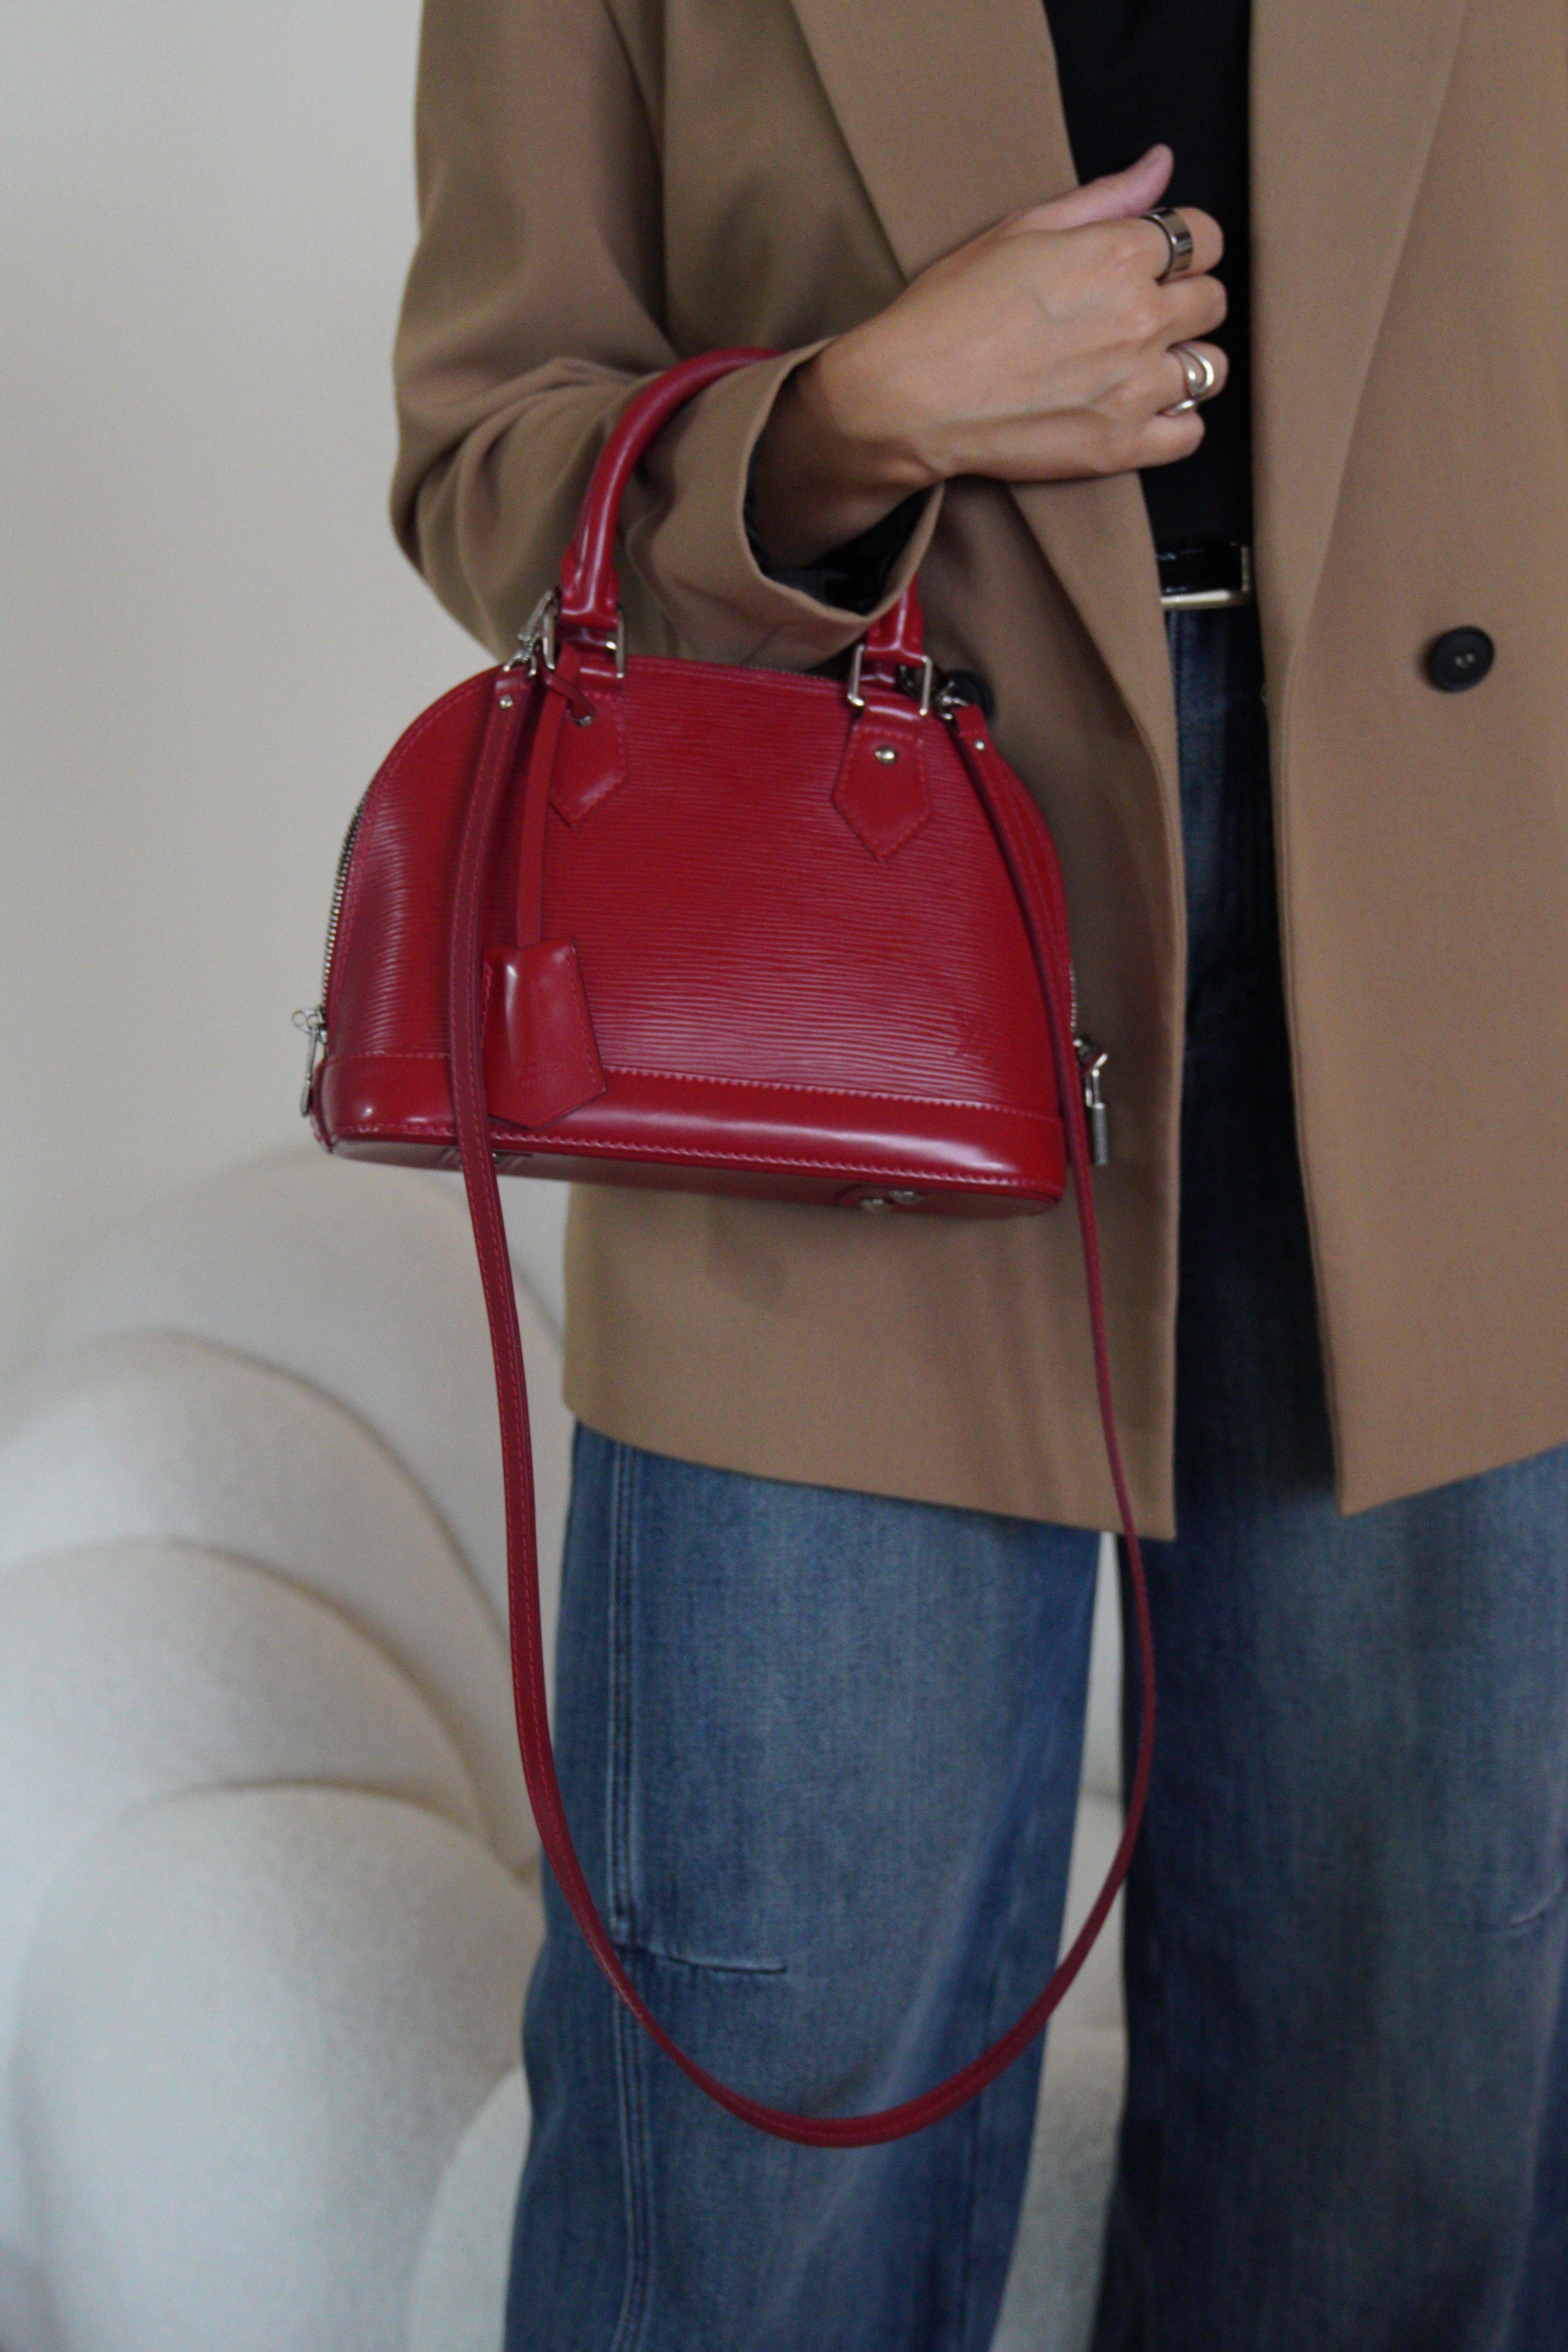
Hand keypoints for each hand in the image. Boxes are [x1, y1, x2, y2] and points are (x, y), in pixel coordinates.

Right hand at [749, 146, 1226, 566]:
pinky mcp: (1121, 446)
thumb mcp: (1021, 230)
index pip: (1204, 237)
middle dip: (1185, 300)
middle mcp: (1141, 318)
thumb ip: (1103, 198)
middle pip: (1213, 301)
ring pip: (1210, 368)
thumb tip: (1161, 164)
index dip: (1183, 246)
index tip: (1154, 262)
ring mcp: (1136, 387)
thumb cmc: (950, 309)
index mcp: (1121, 255)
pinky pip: (1189, 433)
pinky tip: (1141, 410)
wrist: (908, 397)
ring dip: (1184, 362)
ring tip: (1139, 366)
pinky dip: (1176, 422)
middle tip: (1138, 315)